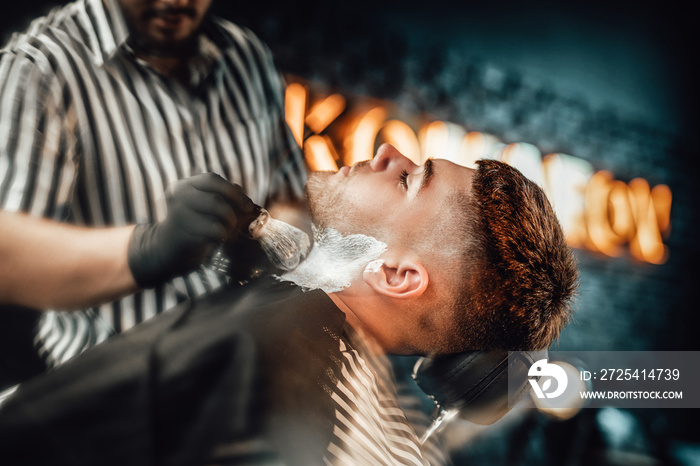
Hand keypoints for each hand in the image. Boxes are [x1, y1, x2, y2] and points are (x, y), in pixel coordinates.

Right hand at [127, 173, 256, 287]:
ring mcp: (177, 215)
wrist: (165, 251)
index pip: (212, 179)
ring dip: (228, 227)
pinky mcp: (181, 235)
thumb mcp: (205, 208)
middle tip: (234, 224)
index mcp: (185, 185)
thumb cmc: (192, 226)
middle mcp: (178, 196)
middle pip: (216, 200)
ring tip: (225, 233)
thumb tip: (247, 202)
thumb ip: (224, 199)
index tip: (247, 207)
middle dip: (232, 213)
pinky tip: (216, 241)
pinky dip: (220, 238)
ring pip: (216, 217)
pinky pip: (212, 234)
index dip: (234, 192)